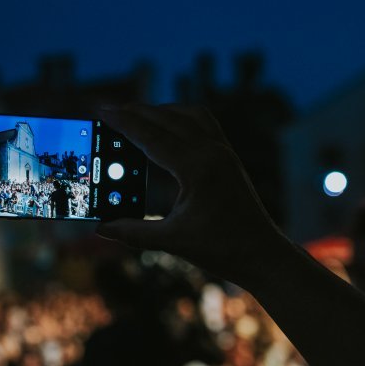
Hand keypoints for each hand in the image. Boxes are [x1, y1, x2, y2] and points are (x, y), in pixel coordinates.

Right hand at [97, 104, 291, 286]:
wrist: (263, 255)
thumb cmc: (222, 250)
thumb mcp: (172, 241)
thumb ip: (132, 232)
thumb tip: (101, 227)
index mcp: (197, 168)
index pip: (152, 137)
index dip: (123, 123)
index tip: (102, 111)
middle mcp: (212, 152)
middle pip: (167, 119)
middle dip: (135, 112)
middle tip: (108, 110)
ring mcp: (223, 152)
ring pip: (187, 115)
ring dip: (159, 111)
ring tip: (134, 115)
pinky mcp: (228, 157)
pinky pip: (202, 123)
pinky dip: (179, 118)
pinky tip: (166, 127)